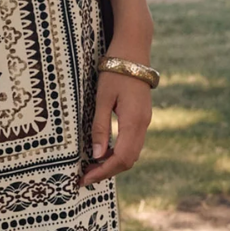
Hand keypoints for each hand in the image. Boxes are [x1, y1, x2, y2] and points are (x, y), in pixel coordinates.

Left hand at [80, 67, 152, 186]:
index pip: (120, 158)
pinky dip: (118, 152)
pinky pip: (132, 143)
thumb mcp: (102, 98)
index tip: (85, 179)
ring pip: (131, 153)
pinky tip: (102, 151)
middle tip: (85, 177)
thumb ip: (100, 126)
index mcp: (134, 122)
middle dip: (107, 171)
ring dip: (112, 163)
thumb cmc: (115, 72)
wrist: (133, 51)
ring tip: (90, 167)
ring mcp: (144, 121)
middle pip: (128, 160)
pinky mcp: (141, 117)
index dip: (103, 172)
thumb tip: (96, 155)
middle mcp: (143, 125)